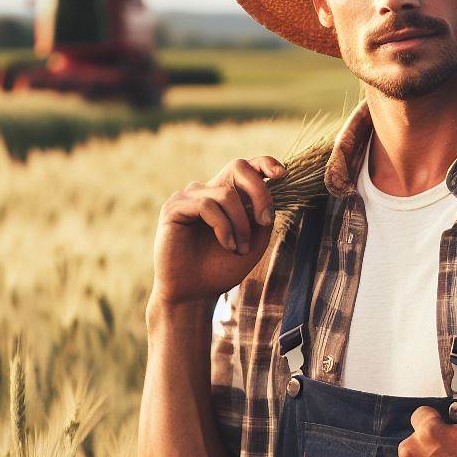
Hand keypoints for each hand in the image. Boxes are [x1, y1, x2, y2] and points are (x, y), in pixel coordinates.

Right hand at [150, 155, 285, 308]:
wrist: (195, 293)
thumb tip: (271, 191)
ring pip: (226, 194)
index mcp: (226, 195)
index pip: (246, 167)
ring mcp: (189, 196)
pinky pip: (207, 206)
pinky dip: (223, 227)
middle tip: (265, 221)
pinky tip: (227, 245)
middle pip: (238, 167)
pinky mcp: (174, 207)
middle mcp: (207, 190)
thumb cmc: (223, 268)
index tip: (281, 174)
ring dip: (240, 224)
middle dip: (259, 192)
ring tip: (240, 249)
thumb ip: (263, 215)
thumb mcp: (254, 241)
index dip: (265, 162)